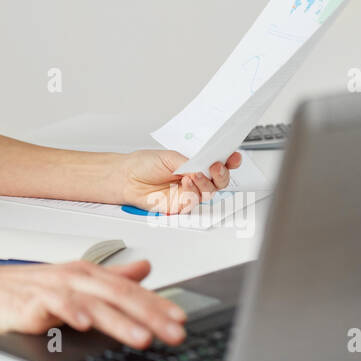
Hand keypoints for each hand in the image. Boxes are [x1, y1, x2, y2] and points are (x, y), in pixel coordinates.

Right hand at [0, 258, 186, 348]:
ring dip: (119, 321)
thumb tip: (145, 269)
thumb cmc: (28, 287)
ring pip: (94, 304)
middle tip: (174, 332)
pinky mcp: (32, 302)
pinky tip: (84, 324)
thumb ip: (112, 276)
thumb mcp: (76, 281)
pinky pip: (54, 306)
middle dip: (150, 315)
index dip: (157, 304)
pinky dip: (70, 313)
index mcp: (88, 274)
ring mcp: (54, 289)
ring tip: (142, 336)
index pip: (130, 289)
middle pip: (119, 296)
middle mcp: (75, 278)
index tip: (180, 319)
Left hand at [120, 148, 241, 213]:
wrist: (127, 178)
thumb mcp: (169, 156)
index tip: (233, 157)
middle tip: (216, 167)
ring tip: (193, 174)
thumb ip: (189, 162)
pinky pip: (195, 200)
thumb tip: (203, 167)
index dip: (229, 160)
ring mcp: (189, 192)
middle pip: (219, 180)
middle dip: (222, 173)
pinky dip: (193, 191)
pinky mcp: (181, 204)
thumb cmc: (144, 164)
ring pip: (210, 192)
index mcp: (194, 163)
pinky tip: (185, 183)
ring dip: (205, 182)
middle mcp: (194, 178)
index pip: (217, 162)